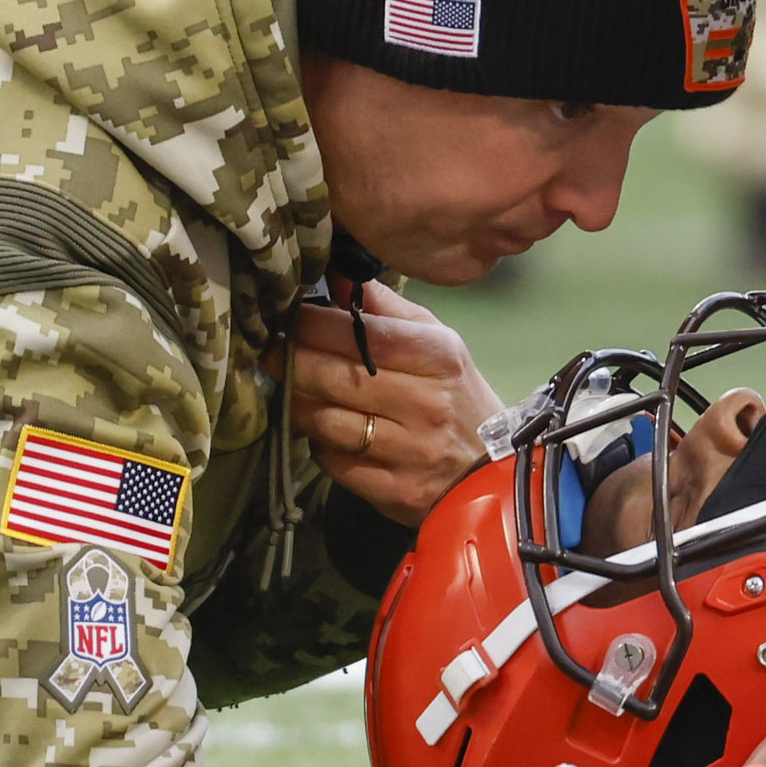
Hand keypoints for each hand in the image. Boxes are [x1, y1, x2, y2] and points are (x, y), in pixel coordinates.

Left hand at [290, 280, 498, 525]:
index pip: (364, 335)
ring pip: (327, 422)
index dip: (316, 325)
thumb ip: (387, 310)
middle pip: (338, 377)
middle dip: (294, 361)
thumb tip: (336, 275)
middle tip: (272, 353)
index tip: (289, 319)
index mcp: (438, 357)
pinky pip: (334, 462)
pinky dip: (320, 445)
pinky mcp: (394, 491)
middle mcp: (426, 403)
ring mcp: (411, 451)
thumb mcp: (438, 344)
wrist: (493, 471)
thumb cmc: (456, 396)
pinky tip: (324, 433)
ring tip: (293, 391)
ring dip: (299, 405)